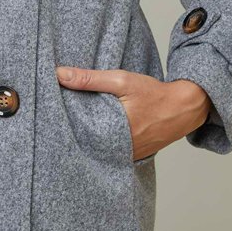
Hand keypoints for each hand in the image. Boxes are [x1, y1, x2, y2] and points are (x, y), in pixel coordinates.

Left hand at [55, 65, 212, 160]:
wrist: (184, 108)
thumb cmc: (153, 94)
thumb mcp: (121, 81)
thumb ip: (90, 79)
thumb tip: (59, 74)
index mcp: (113, 131)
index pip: (77, 134)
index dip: (62, 128)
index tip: (47, 119)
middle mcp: (119, 149)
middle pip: (85, 144)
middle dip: (71, 135)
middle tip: (52, 125)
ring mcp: (126, 155)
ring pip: (97, 149)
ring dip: (85, 139)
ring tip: (68, 128)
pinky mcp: (132, 155)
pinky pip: (110, 151)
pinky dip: (101, 143)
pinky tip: (92, 133)